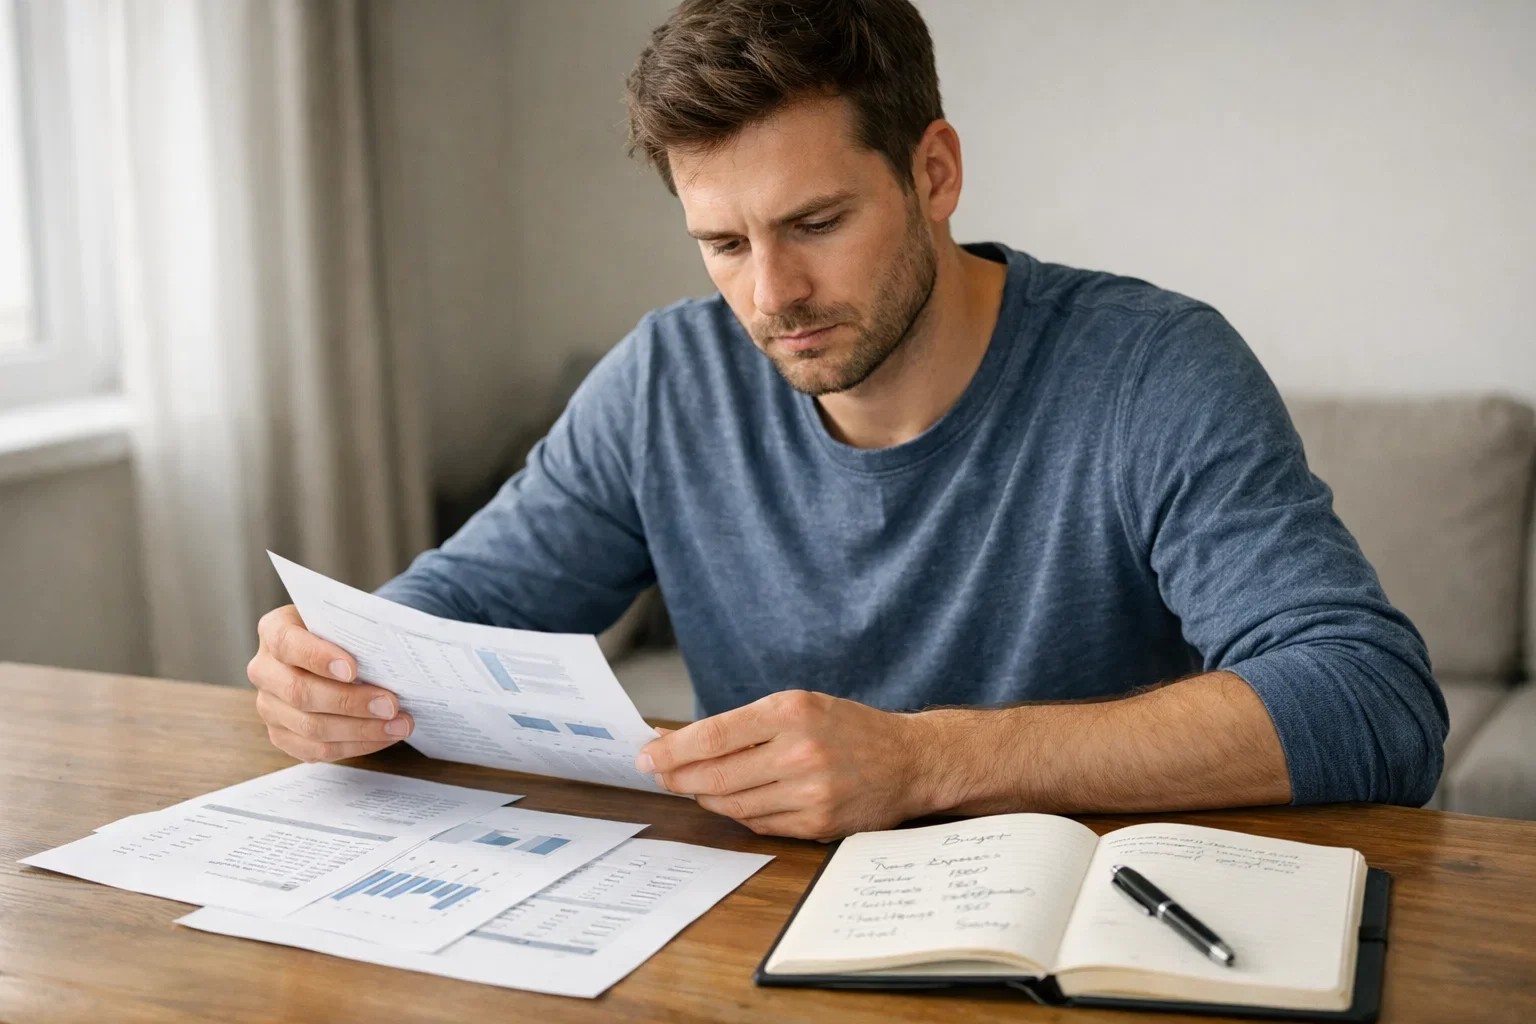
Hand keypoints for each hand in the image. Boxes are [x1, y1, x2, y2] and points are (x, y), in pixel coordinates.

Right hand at [247, 604, 412, 761]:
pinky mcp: (282, 734)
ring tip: (398, 725)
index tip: (352, 669)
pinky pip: (316, 750)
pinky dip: (355, 746)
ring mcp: (269, 706)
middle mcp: (265, 670)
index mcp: (274, 631)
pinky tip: (383, 737)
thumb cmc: (339, 631)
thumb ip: (353, 627)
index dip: (318, 658)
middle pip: (300, 693)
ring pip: (310, 728)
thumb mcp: (340, 617)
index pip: (287, 644)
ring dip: (361, 730)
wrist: (328, 650)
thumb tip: (389, 648)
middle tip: (390, 705)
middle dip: (350, 702)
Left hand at [635, 690, 937, 840]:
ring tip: (690, 787)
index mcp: (791, 712)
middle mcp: (800, 752)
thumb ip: (744, 724)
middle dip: (677, 777)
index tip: (645, 754)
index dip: (672, 749)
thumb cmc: (848, 728)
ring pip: (732, 804)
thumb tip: (680, 740)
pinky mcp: (817, 824)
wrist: (909, 760)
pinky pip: (758, 823)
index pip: (714, 735)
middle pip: (715, 776)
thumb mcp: (800, 705)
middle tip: (657, 774)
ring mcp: (810, 792)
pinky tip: (730, 801)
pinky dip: (737, 813)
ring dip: (703, 798)